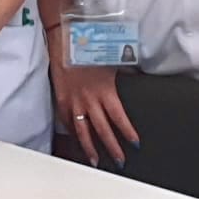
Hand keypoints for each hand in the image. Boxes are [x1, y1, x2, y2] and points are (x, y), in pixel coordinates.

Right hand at [48, 41, 137, 166]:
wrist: (64, 37)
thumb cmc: (89, 44)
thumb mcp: (112, 57)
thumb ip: (125, 70)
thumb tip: (138, 73)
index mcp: (105, 90)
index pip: (119, 118)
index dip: (127, 133)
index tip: (135, 144)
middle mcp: (90, 99)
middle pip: (102, 130)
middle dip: (112, 147)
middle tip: (119, 161)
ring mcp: (74, 101)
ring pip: (82, 131)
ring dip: (89, 147)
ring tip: (95, 160)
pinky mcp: (61, 99)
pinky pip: (67, 121)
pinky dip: (72, 132)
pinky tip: (76, 140)